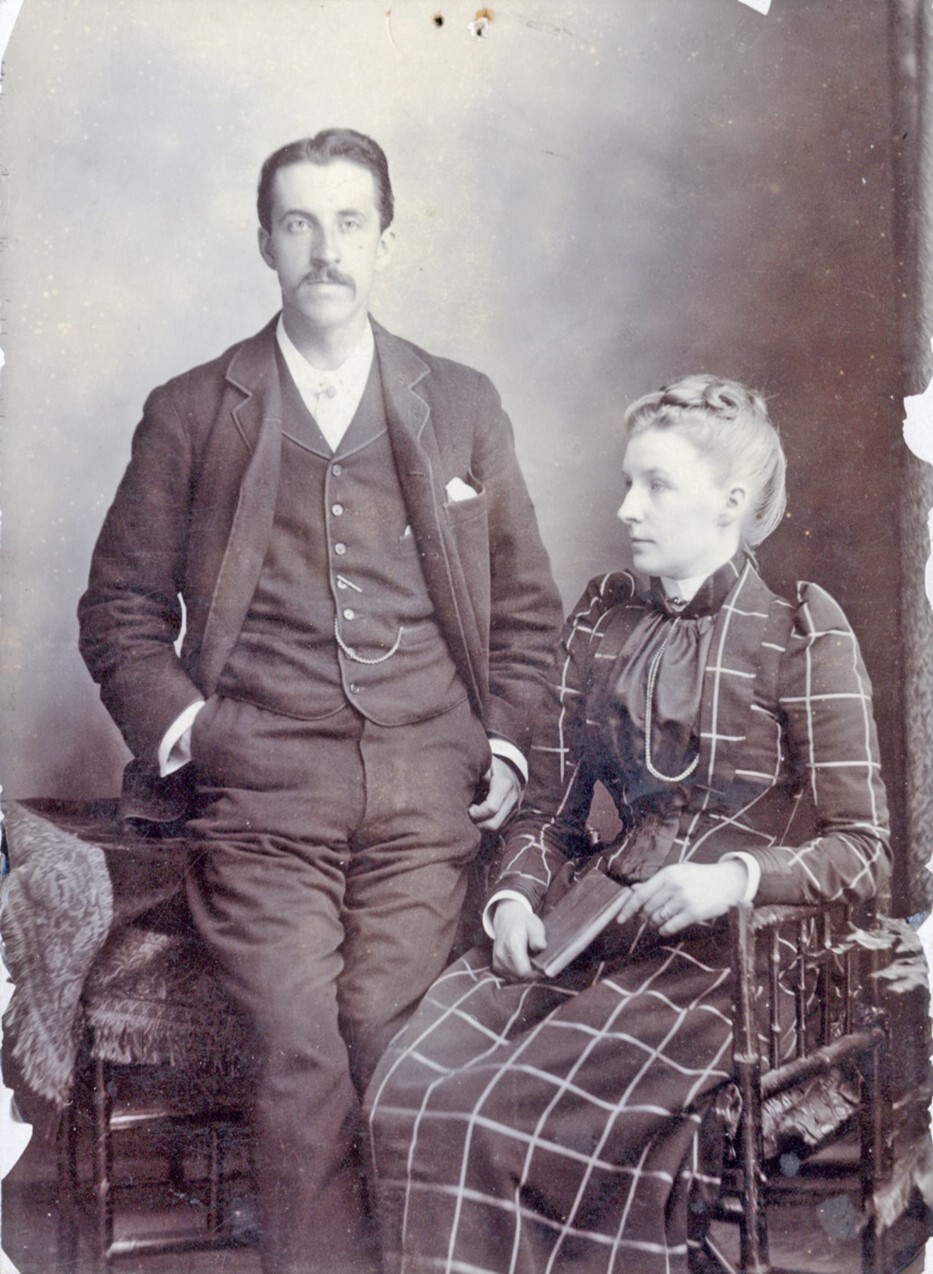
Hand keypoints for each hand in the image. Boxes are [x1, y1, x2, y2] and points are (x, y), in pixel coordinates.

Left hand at [469, 756, 521, 829]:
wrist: (510, 769)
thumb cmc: (488, 767)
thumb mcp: (481, 766)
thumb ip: (472, 776)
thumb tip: (455, 790)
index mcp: (504, 783)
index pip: (491, 807)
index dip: (475, 812)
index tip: (467, 808)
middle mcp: (513, 797)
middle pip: (493, 823)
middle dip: (476, 823)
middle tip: (466, 814)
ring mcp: (515, 808)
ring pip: (496, 829)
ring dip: (481, 826)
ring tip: (471, 815)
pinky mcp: (513, 816)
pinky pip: (499, 829)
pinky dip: (487, 825)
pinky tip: (479, 816)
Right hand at [491, 899, 546, 979]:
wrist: (507, 919)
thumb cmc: (524, 923)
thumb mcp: (534, 926)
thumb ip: (537, 937)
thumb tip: (541, 947)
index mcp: (513, 944)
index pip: (524, 970)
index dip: (535, 972)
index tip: (542, 967)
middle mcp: (501, 953)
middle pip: (520, 975)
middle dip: (531, 973)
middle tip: (537, 963)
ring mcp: (497, 959)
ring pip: (514, 977)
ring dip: (524, 973)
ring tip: (529, 961)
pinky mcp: (496, 964)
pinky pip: (508, 976)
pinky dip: (516, 973)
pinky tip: (521, 963)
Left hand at [614, 860, 749, 937]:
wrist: (727, 881)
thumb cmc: (699, 877)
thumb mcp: (677, 873)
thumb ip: (656, 882)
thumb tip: (633, 890)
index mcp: (668, 874)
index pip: (641, 893)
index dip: (628, 908)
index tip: (620, 918)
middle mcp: (674, 886)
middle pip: (648, 907)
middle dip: (642, 917)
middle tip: (642, 920)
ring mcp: (684, 899)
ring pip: (658, 918)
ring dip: (653, 924)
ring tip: (656, 922)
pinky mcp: (694, 913)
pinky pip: (671, 926)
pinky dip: (664, 930)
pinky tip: (665, 929)